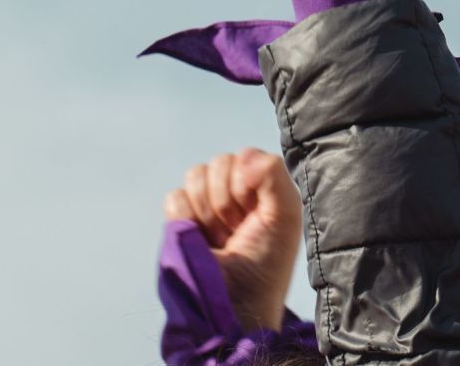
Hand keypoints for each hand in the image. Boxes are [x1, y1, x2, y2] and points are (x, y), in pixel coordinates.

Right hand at [164, 148, 302, 332]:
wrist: (235, 303)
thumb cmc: (267, 262)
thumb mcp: (285, 216)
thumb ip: (273, 175)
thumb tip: (244, 156)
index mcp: (261, 187)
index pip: (245, 157)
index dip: (247, 183)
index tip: (256, 214)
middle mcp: (234, 193)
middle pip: (219, 163)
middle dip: (228, 198)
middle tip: (238, 229)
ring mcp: (206, 206)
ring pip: (195, 176)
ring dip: (209, 210)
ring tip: (221, 237)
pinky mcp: (180, 222)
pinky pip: (175, 197)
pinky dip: (186, 218)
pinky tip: (201, 240)